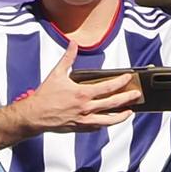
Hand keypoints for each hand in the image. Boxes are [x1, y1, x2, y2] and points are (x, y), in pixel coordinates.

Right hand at [16, 39, 142, 135]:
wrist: (34, 116)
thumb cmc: (44, 96)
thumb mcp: (57, 73)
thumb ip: (68, 58)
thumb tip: (73, 43)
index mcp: (82, 93)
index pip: (108, 87)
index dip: (121, 82)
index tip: (128, 78)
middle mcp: (86, 108)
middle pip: (113, 104)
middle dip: (127, 98)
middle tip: (137, 95)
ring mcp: (83, 120)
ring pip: (108, 120)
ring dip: (121, 116)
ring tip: (129, 112)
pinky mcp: (79, 127)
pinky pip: (96, 127)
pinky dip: (105, 124)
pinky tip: (109, 121)